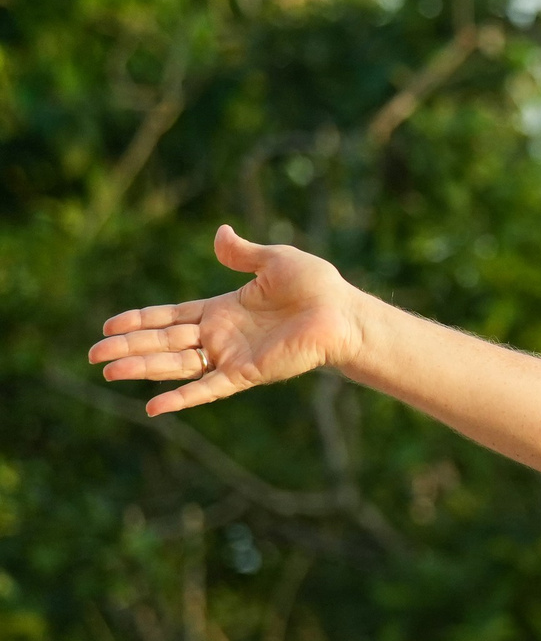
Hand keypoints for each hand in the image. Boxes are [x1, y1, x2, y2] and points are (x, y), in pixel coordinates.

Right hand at [89, 226, 364, 415]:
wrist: (346, 313)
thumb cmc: (317, 287)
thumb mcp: (274, 261)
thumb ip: (243, 253)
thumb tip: (220, 234)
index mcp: (223, 310)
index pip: (172, 316)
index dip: (140, 320)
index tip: (109, 326)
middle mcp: (222, 336)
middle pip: (165, 342)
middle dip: (129, 347)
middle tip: (94, 354)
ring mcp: (232, 356)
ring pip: (178, 364)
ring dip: (144, 368)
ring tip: (109, 372)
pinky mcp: (248, 373)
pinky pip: (209, 388)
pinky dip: (182, 397)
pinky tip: (153, 407)